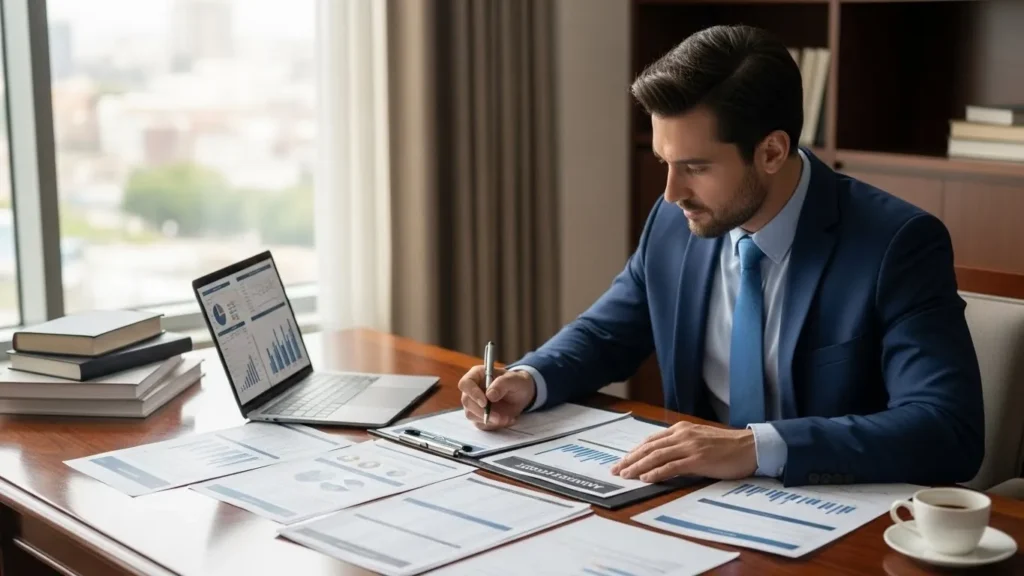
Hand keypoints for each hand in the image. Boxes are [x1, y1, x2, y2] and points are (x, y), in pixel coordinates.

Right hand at [457, 366, 535, 429]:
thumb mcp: (514, 380)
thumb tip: (489, 395)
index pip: (465, 383)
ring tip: (507, 418)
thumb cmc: (516, 382)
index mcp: (477, 375)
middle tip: (499, 417)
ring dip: (489, 420)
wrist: (521, 395)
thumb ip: (502, 384)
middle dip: (482, 411)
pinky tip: (506, 419)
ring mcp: (474, 403)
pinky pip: (480, 424)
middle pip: (467, 401)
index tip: (485, 403)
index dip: (472, 393)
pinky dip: (493, 425)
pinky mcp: (478, 416)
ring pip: (471, 415)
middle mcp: (472, 389)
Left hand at [610, 421, 756, 482]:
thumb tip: (662, 457)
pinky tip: (646, 478)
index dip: (634, 451)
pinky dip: (656, 472)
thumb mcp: (699, 439)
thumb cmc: (727, 446)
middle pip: (649, 448)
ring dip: (638, 466)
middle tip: (616, 469)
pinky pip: (672, 466)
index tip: (622, 460)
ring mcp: (690, 446)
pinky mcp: (698, 459)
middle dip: (630, 459)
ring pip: (657, 456)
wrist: (750, 447)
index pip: (651, 440)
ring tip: (626, 475)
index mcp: (681, 429)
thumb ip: (681, 445)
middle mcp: (682, 435)